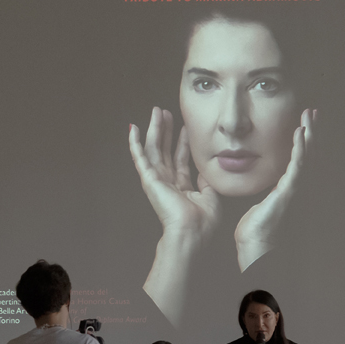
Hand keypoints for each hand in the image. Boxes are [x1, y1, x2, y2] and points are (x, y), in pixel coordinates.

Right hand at [130, 108, 219, 241]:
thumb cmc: (202, 222)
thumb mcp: (211, 196)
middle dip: (166, 130)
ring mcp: (157, 180)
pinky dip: (135, 143)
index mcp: (182, 187)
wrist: (191, 232)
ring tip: (156, 111)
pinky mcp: (149, 179)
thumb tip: (205, 168)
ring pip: (154, 148)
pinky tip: (133, 128)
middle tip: (165, 112)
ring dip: (154, 129)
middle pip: (165, 150)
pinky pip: (139, 157)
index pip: (180, 159)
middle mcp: (167, 182)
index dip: (182, 142)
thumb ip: (206, 180)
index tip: (184, 127)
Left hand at [234, 109, 314, 270]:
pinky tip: (300, 133)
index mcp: (291, 186)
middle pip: (311, 152)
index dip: (305, 138)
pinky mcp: (289, 190)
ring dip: (309, 133)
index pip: (302, 157)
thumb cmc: (255, 226)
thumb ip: (261, 186)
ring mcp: (296, 187)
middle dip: (312, 131)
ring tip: (310, 115)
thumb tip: (252, 172)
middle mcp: (298, 185)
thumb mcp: (258, 199)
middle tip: (312, 111)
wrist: (257, 243)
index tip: (304, 121)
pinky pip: (298, 165)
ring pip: (308, 155)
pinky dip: (300, 147)